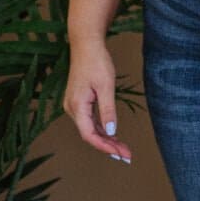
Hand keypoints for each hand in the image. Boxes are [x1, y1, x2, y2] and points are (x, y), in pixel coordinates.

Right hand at [63, 37, 132, 162]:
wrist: (86, 45)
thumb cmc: (96, 62)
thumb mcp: (106, 87)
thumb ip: (108, 111)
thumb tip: (111, 132)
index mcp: (77, 106)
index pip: (89, 135)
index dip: (105, 146)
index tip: (120, 154)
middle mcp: (72, 108)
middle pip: (90, 134)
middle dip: (108, 146)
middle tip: (127, 155)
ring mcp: (74, 105)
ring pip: (90, 129)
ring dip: (106, 139)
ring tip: (123, 148)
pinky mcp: (79, 102)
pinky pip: (90, 121)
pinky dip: (101, 129)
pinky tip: (113, 136)